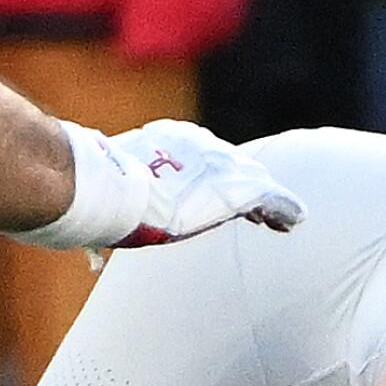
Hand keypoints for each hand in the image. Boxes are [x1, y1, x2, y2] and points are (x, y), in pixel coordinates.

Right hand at [103, 120, 303, 249]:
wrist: (110, 185)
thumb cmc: (98, 190)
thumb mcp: (108, 188)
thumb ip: (115, 201)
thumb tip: (90, 243)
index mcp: (168, 142)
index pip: (199, 161)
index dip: (213, 181)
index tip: (214, 196)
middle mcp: (199, 147)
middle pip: (232, 168)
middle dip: (246, 191)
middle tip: (261, 214)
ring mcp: (219, 166)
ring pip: (253, 184)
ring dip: (267, 204)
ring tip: (283, 221)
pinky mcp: (234, 190)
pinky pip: (269, 199)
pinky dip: (282, 210)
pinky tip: (295, 221)